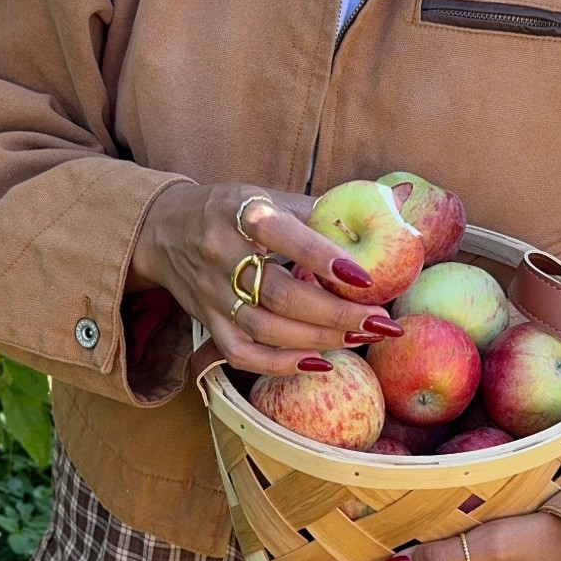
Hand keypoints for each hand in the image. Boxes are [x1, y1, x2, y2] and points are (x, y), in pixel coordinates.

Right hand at [129, 182, 398, 375]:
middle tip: (378, 321)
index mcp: (241, 212)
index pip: (284, 236)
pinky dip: (281, 364)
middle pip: (280, 294)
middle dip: (335, 313)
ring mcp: (212, 294)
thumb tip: (396, 205)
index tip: (364, 278)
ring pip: (266, 329)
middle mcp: (221, 254)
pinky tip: (318, 362)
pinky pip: (242, 354)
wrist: (165, 229)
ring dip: (318, 339)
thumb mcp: (269, 196)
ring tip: (359, 337)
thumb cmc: (232, 210)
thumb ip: (323, 210)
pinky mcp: (206, 322)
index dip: (323, 258)